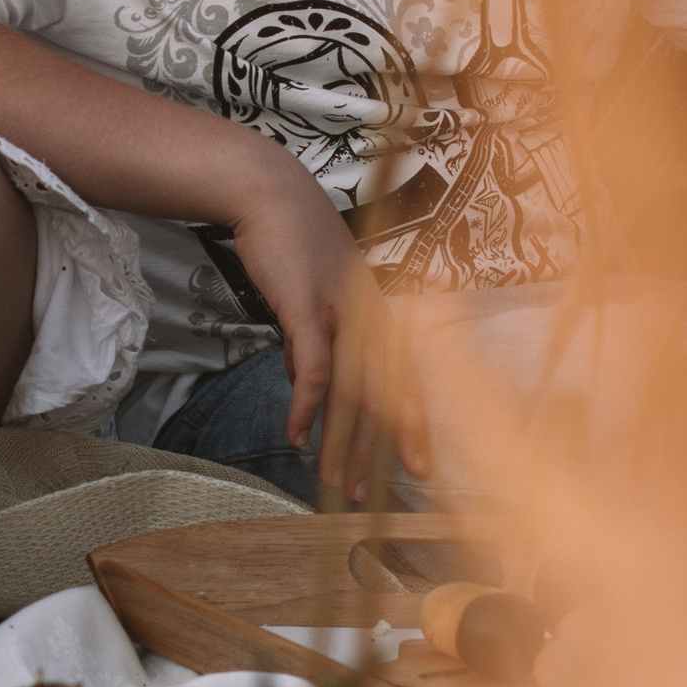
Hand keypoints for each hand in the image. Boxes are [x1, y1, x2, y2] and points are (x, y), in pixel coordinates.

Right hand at [225, 161, 428, 496]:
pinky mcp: (307, 309)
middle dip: (383, 449)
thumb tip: (300, 380)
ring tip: (336, 481)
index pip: (402, 379)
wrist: (269, 192)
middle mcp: (369, 316)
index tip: (418, 466)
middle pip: (385, 394)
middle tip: (380, 494)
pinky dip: (306, 406)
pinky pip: (312, 369)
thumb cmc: (290, 239)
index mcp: (375, 313)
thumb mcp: (310, 293)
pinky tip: (297, 437)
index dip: (411, 424)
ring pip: (352, 391)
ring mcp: (341, 312)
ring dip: (342, 442)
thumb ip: (310, 339)